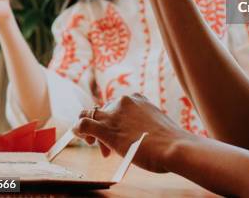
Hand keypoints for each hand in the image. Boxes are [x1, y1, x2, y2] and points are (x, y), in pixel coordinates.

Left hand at [73, 93, 193, 172]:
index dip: (113, 120)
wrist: (172, 146)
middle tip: (107, 149)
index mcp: (137, 98)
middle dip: (103, 127)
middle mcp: (124, 102)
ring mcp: (114, 115)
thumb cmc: (168, 140)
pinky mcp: (106, 130)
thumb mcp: (154, 123)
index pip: (116, 105)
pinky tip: (76, 133)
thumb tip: (134, 132)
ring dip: (89, 129)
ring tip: (94, 145)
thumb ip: (140, 122)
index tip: (119, 135)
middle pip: (103, 111)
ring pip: (90, 114)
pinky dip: (77, 128)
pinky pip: (83, 124)